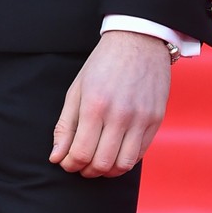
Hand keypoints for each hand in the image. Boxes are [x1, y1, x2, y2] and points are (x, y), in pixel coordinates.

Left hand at [50, 32, 171, 177]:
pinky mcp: (155, 121)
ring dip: (106, 171)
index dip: (70, 164)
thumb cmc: (103, 63)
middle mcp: (119, 115)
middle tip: (79, 166)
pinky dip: (124, 161)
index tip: (65, 162)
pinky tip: (115, 152)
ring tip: (97, 163)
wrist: (138, 41)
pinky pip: (139, 154)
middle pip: (101, 164)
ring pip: (123, 165)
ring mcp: (141, 119)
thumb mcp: (77, 89)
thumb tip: (56, 156)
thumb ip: (65, 125)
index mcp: (95, 105)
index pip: (81, 153)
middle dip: (86, 171)